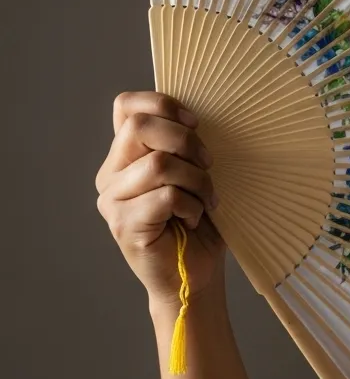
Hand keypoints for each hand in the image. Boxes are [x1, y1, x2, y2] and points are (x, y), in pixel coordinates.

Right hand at [96, 92, 225, 308]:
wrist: (196, 275)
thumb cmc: (200, 223)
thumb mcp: (195, 174)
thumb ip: (184, 146)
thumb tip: (198, 118)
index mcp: (126, 155)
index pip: (126, 106)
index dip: (162, 104)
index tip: (195, 123)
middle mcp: (111, 174)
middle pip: (140, 128)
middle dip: (186, 141)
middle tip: (208, 165)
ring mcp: (113, 200)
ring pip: (158, 164)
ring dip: (197, 180)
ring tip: (207, 200)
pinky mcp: (124, 225)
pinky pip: (166, 197)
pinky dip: (192, 206)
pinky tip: (193, 219)